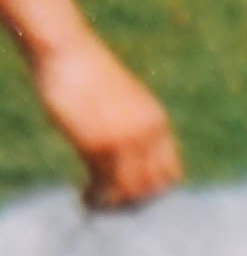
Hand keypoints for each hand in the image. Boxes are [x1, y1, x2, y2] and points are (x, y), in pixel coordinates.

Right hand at [35, 34, 179, 204]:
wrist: (66, 49)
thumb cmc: (88, 72)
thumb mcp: (123, 101)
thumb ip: (133, 127)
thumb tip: (130, 159)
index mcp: (157, 123)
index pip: (170, 174)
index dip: (155, 192)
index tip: (135, 197)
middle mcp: (147, 135)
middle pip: (152, 189)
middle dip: (134, 204)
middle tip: (113, 206)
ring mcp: (126, 142)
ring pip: (130, 193)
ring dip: (114, 206)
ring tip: (97, 205)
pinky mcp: (100, 146)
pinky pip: (104, 186)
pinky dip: (95, 199)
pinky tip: (85, 198)